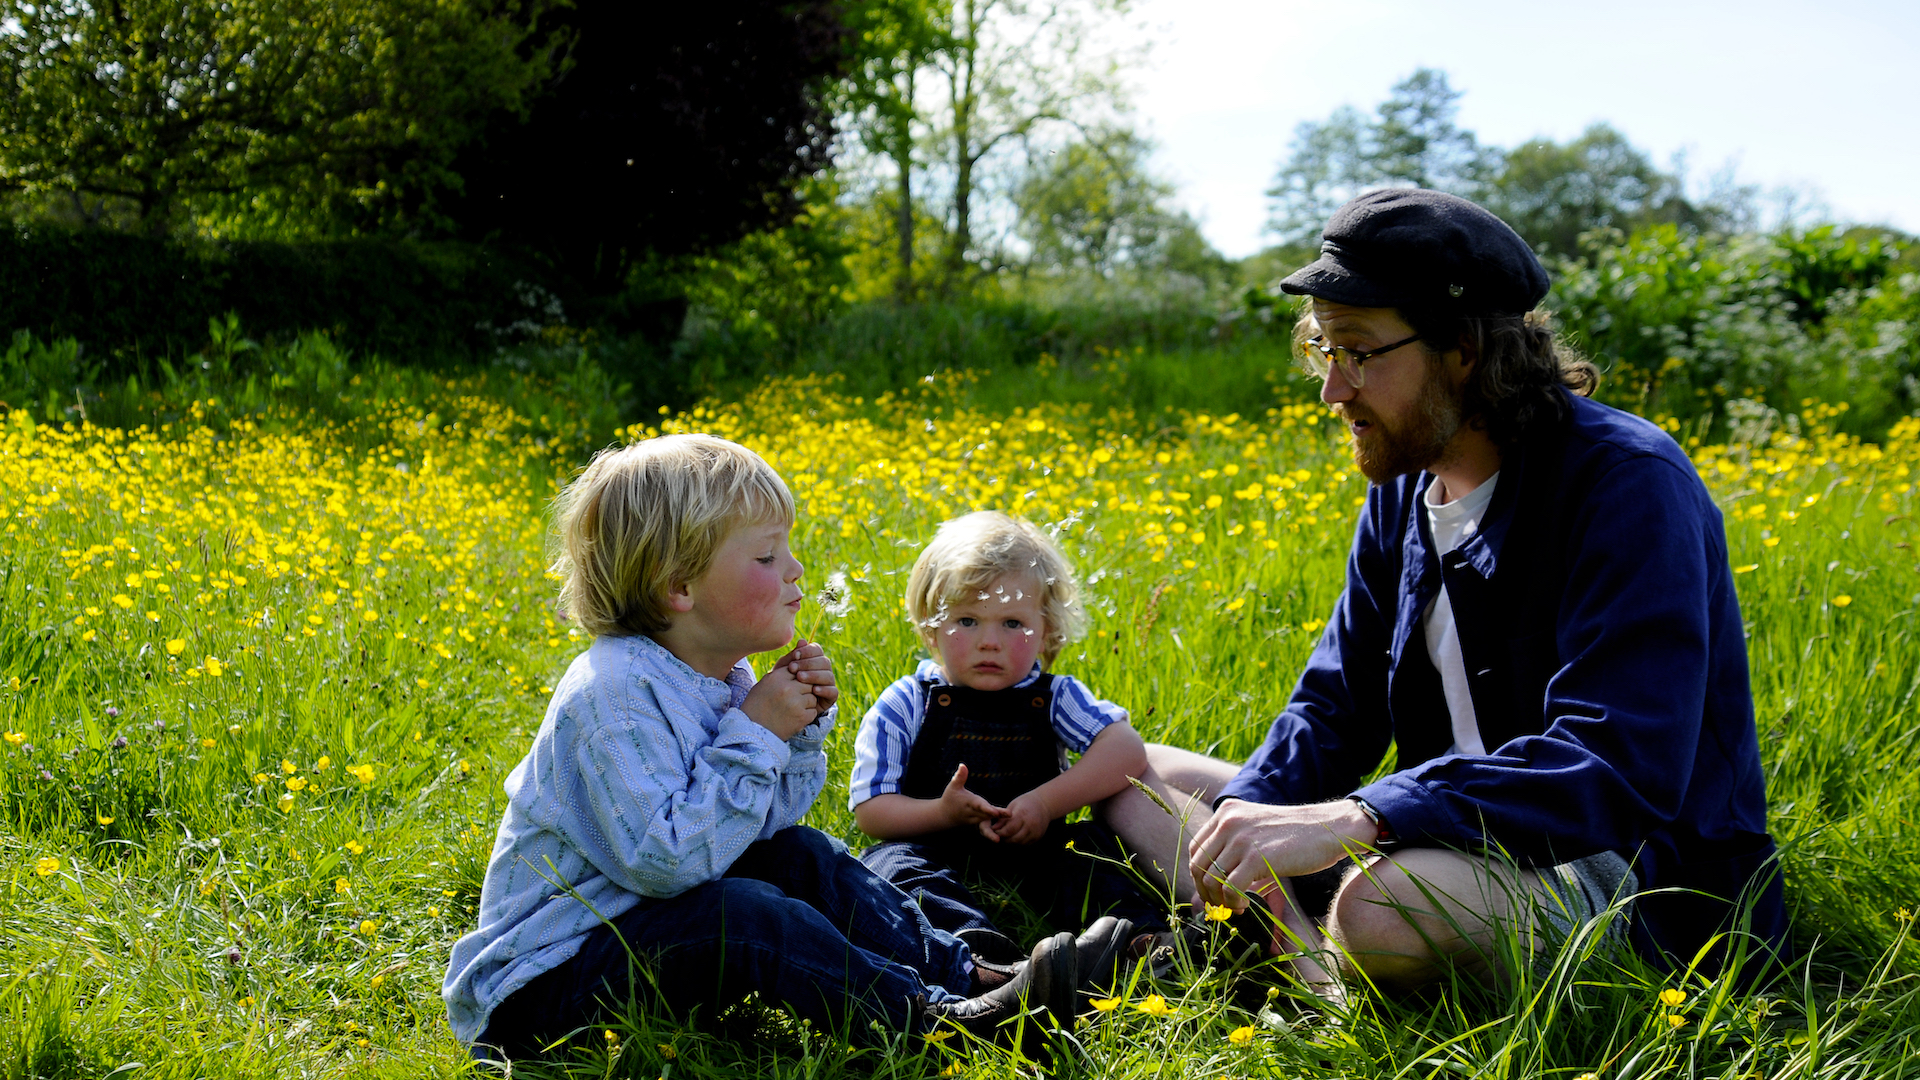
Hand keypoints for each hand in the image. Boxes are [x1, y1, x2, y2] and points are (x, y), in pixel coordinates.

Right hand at [742, 660, 821, 739]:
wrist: (753, 731)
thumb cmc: (758, 704)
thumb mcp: (766, 682)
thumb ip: (783, 668)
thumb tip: (801, 649)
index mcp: (776, 677)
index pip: (798, 668)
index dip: (796, 678)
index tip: (791, 685)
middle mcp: (787, 688)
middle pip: (808, 682)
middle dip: (804, 689)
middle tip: (793, 698)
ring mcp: (795, 703)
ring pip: (812, 696)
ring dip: (806, 702)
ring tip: (792, 708)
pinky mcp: (802, 717)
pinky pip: (813, 710)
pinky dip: (807, 714)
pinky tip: (794, 717)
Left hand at [773, 639, 836, 717]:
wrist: (783, 705)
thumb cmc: (783, 683)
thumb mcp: (784, 669)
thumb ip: (792, 656)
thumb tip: (802, 641)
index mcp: (814, 660)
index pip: (817, 650)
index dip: (808, 651)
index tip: (795, 655)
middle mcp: (824, 670)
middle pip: (824, 662)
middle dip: (808, 664)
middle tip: (793, 668)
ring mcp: (828, 683)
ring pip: (828, 675)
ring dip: (814, 675)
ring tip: (800, 678)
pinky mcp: (831, 697)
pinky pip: (833, 691)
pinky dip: (824, 689)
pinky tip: (814, 690)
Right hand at [938, 764, 1007, 833]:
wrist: (945, 816)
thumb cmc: (950, 798)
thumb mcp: (953, 787)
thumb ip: (960, 777)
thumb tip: (963, 765)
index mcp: (968, 803)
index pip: (979, 806)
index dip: (987, 809)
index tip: (996, 812)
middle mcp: (973, 812)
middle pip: (987, 814)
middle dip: (998, 813)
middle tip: (1010, 813)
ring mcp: (976, 819)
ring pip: (989, 819)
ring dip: (1000, 819)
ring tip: (1011, 815)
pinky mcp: (979, 822)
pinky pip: (989, 823)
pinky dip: (997, 822)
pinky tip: (1008, 819)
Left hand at [988, 790, 1051, 844]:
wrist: (1044, 804)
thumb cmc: (1025, 803)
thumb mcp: (1013, 806)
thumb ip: (1003, 818)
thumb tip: (993, 828)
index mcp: (1023, 815)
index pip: (1009, 830)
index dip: (1000, 833)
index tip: (994, 832)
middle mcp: (1030, 825)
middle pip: (1014, 839)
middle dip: (1004, 839)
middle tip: (997, 837)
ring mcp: (1035, 832)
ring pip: (1019, 843)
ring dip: (1010, 842)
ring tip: (1005, 837)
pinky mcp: (1038, 837)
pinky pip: (1025, 844)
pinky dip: (1018, 842)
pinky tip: (1014, 837)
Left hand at [1186, 799, 1375, 910]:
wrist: (1328, 829)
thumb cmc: (1295, 836)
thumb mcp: (1257, 833)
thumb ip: (1233, 849)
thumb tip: (1211, 887)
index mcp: (1226, 812)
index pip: (1196, 849)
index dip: (1200, 875)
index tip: (1214, 892)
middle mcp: (1228, 822)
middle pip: (1198, 865)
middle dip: (1206, 892)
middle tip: (1221, 906)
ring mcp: (1241, 839)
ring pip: (1210, 879)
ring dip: (1219, 901)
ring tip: (1236, 908)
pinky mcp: (1256, 858)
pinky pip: (1229, 889)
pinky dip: (1233, 903)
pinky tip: (1246, 906)